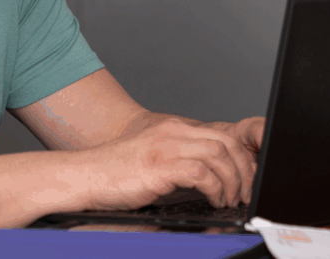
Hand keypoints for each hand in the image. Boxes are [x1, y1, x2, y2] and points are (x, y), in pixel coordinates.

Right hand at [80, 115, 264, 211]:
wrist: (84, 175)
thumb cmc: (115, 173)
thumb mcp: (154, 160)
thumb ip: (179, 161)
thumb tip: (211, 179)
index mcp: (171, 128)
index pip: (221, 136)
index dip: (240, 159)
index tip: (245, 179)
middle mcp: (171, 132)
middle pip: (226, 144)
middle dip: (243, 171)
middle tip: (244, 193)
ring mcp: (165, 147)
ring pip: (219, 156)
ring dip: (232, 182)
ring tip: (229, 199)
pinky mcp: (159, 166)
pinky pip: (203, 174)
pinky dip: (215, 189)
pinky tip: (213, 200)